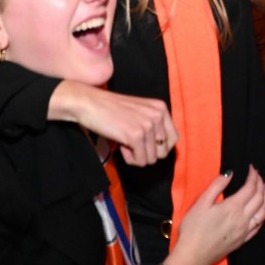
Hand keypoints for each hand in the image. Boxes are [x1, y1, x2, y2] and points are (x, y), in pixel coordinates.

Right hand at [48, 81, 177, 165]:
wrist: (90, 103)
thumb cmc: (111, 109)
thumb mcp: (140, 111)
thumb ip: (153, 124)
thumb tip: (161, 151)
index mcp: (161, 108)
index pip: (173, 139)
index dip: (159, 147)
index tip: (144, 145)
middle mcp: (158, 115)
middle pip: (163, 152)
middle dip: (147, 153)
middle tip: (132, 144)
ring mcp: (148, 125)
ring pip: (151, 159)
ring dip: (136, 156)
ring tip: (124, 143)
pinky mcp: (136, 136)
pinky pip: (140, 161)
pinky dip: (129, 159)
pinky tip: (121, 146)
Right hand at [163, 165, 264, 264]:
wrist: (193, 254)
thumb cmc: (194, 228)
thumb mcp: (201, 202)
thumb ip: (217, 186)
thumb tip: (230, 173)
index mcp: (233, 207)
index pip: (250, 188)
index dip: (253, 176)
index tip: (251, 167)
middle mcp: (243, 218)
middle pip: (259, 198)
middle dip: (261, 184)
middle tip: (258, 175)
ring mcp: (245, 231)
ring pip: (263, 212)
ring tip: (263, 190)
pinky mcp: (243, 240)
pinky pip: (259, 226)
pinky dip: (263, 214)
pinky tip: (261, 211)